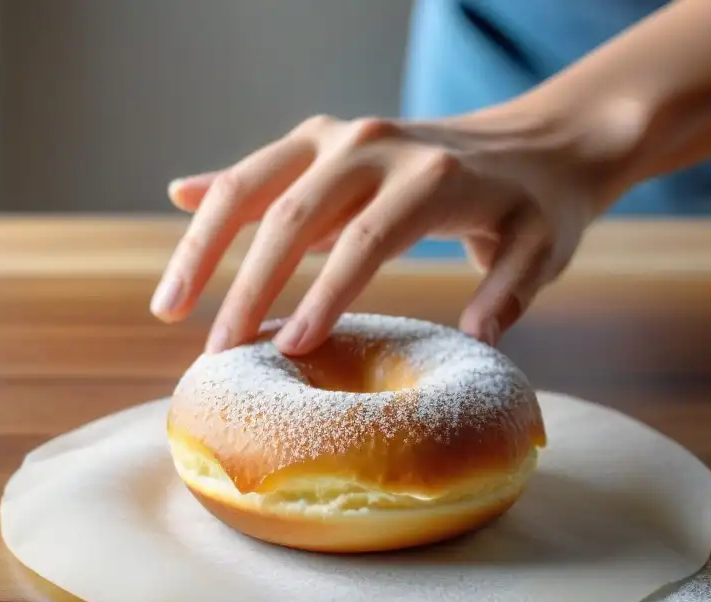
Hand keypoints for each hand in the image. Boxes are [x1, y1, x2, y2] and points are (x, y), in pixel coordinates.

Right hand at [151, 111, 611, 355]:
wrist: (540, 138)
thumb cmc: (539, 206)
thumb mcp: (542, 249)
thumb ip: (509, 291)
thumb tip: (472, 339)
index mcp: (430, 177)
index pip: (364, 240)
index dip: (323, 295)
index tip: (288, 349)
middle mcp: (373, 146)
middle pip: (291, 214)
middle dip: (246, 287)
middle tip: (217, 355)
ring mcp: (340, 136)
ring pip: (253, 185)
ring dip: (205, 245)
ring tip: (168, 307)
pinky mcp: (322, 138)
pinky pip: (258, 168)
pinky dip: (219, 195)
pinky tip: (178, 204)